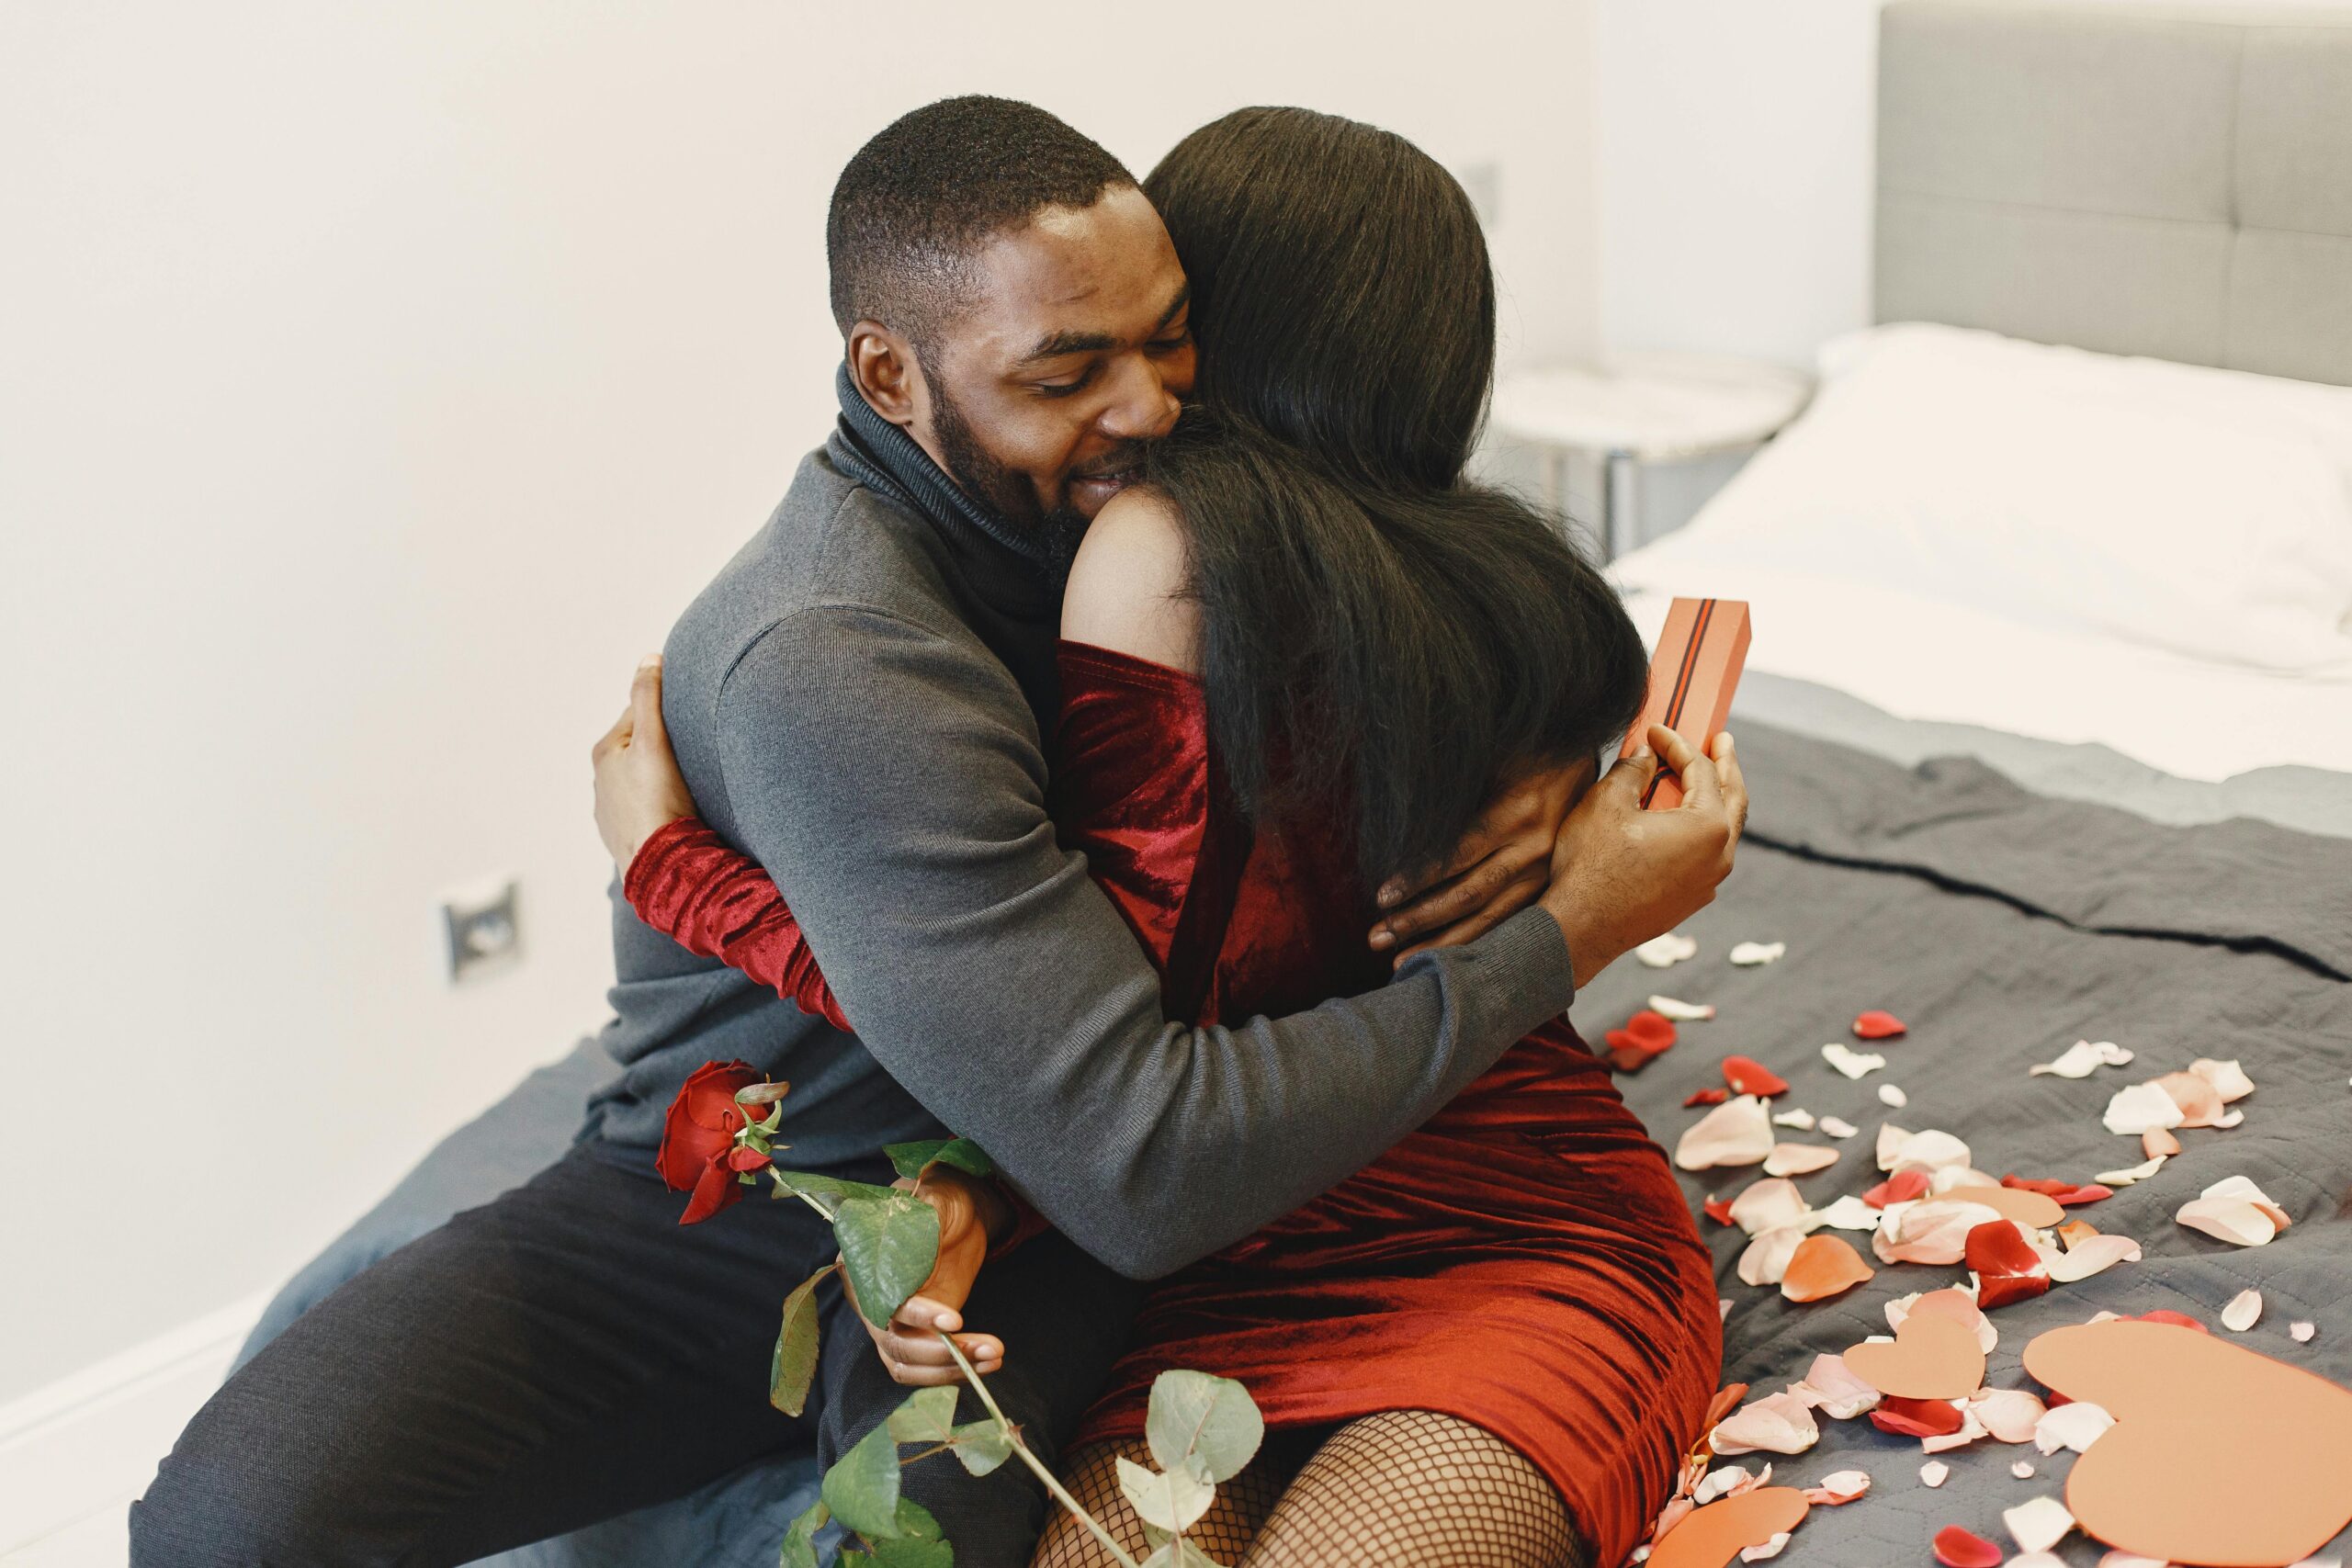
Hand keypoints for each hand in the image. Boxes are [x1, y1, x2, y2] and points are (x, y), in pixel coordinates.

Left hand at [591, 655, 697, 871]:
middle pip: (639, 748)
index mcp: (605, 752)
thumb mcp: (655, 741)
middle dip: (662, 747)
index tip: (689, 722)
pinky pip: (643, 808)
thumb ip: (649, 698)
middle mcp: (600, 780)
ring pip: (640, 780)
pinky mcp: (622, 835)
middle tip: (691, 756)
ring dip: (659, 778)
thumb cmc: (658, 802)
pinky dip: (657, 805)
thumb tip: (648, 658)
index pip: (638, 714)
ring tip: (686, 786)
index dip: (666, 714)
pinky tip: (675, 812)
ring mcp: (609, 810)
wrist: (661, 864)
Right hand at [852, 1168, 1008, 1387]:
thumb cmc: (942, 1198)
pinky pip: (922, 1368)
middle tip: (985, 1348)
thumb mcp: (937, 1199)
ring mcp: (890, 1320)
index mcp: (862, 1259)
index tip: (955, 1321)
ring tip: (993, 1358)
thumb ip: (927, 1221)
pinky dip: (951, 1372)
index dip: (916, 1316)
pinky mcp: (913, 1335)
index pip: (882, 1300)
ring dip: (949, 1369)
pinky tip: (986, 1364)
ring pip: (906, 1364)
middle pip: (893, 1342)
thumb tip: (923, 1248)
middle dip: (940, 1352)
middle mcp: (868, 1296)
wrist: (959, 1213)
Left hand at [1368, 759, 1594, 965]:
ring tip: (1401, 963)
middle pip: (1468, 895)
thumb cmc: (1527, 756)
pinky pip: (1509, 922)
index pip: (1456, 856)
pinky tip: (1447, 958)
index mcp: (1516, 813)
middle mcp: (1534, 850)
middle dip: (1419, 920)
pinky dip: (1476, 942)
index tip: (1382, 899)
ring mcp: (1546, 873)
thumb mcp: (1491, 763)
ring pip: (1490, 919)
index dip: (1417, 880)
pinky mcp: (1551, 886)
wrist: (1583, 764)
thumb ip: (1455, 797)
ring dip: (1443, 943)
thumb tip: (1402, 830)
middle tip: (1377, 938)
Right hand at [1538, 725, 1748, 987]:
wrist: (1581, 928)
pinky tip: (1683, 824)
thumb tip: (1645, 756)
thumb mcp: (1607, 802)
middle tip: (1721, 742)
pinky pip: (1706, 856)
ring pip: (1723, 830)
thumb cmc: (1593, 865)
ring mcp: (1709, 882)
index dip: (1677, 744)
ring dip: (1715, 800)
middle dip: (1726, 766)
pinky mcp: (1691, 900)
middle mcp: (1719, 856)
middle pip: (1732, 798)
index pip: (1700, 770)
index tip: (1657, 731)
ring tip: (1704, 779)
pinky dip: (1700, 832)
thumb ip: (1633, 771)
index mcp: (1707, 826)